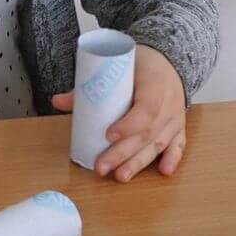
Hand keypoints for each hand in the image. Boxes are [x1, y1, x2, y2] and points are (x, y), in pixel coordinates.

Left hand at [51, 43, 186, 181]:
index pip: (146, 108)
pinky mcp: (179, 126)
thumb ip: (91, 85)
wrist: (167, 59)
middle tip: (101, 167)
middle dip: (123, 153)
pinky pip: (178, 145)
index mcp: (154, 83)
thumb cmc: (138, 63)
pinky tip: (163, 172)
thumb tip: (57, 101)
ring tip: (120, 176)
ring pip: (159, 143)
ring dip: (139, 162)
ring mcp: (176, 116)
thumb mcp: (117, 65)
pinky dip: (172, 159)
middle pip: (148, 133)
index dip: (129, 125)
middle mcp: (169, 103)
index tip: (108, 134)